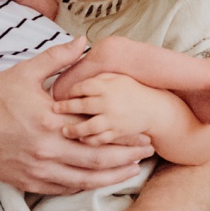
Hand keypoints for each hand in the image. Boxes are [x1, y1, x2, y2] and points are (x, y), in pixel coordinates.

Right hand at [0, 37, 153, 194]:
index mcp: (48, 121)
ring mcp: (36, 170)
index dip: (122, 134)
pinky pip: (63, 189)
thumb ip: (57, 58)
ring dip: (111, 177)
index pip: (95, 130)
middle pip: (96, 160)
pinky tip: (99, 181)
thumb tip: (83, 41)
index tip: (143, 131)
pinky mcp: (27, 183)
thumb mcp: (24, 72)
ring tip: (132, 171)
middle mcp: (45, 150)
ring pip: (83, 180)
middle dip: (125, 158)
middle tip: (147, 154)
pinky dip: (85, 186)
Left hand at [52, 73, 175, 146]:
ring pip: (87, 126)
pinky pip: (99, 140)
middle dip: (65, 108)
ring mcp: (113, 119)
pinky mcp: (117, 134)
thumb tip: (73, 69)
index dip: (68, 91)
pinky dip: (88, 141)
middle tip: (54, 110)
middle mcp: (108, 102)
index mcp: (106, 85)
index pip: (81, 87)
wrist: (154, 109)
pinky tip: (80, 140)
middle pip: (81, 106)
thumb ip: (95, 75)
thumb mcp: (114, 75)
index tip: (60, 94)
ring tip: (64, 130)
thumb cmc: (132, 90)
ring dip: (74, 129)